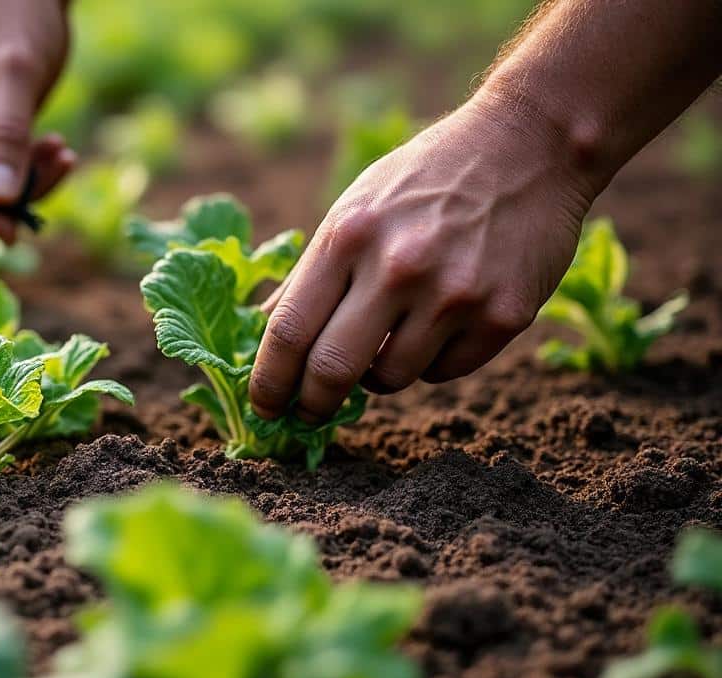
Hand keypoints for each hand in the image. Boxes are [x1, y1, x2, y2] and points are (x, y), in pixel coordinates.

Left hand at [249, 95, 597, 423]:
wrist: (529, 146)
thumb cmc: (426, 180)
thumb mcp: (354, 208)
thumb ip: (310, 272)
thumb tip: (263, 331)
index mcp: (348, 236)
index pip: (289, 331)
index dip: (269, 381)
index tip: (263, 406)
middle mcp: (398, 267)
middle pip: (332, 370)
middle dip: (311, 404)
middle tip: (307, 414)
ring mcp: (454, 294)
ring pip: (390, 379)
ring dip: (377, 375)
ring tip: (387, 339)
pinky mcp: (503, 316)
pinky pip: (443, 372)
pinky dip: (430, 361)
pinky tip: (439, 323)